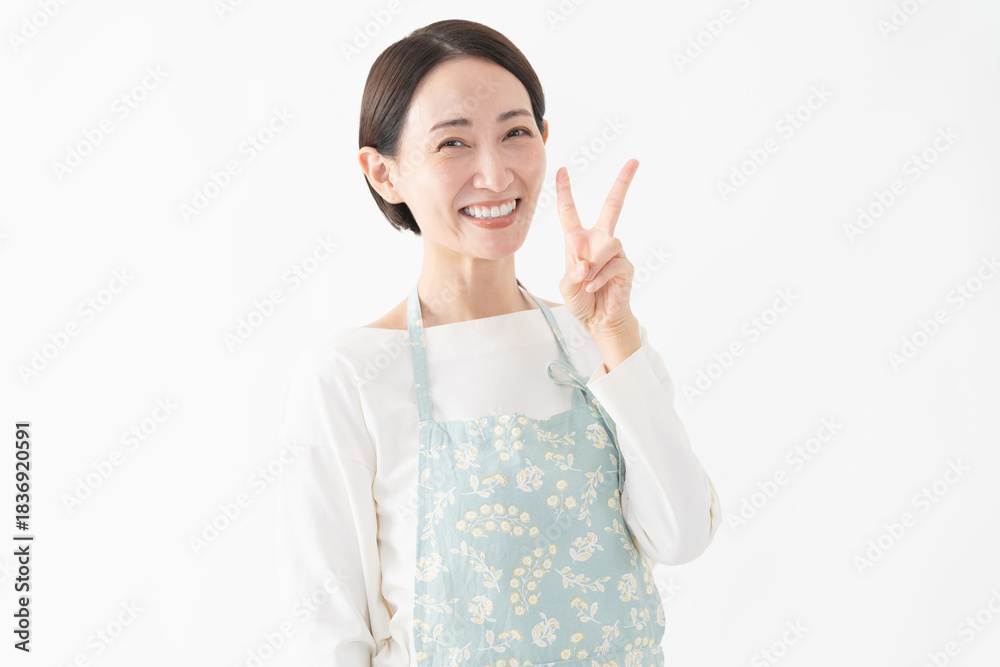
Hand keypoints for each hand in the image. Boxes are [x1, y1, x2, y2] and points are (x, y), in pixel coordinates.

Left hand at [556, 159, 639, 337]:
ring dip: (593, 264)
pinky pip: (613, 264)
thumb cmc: (581, 300)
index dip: (565, 191)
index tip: (562, 170)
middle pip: (612, 206)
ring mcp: (614, 252)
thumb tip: (585, 264)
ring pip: (607, 244)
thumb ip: (571, 274)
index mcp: (578, 240)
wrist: (599, 320)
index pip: (570, 211)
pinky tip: (593, 287)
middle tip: (634, 161)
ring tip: (587, 282)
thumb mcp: (566, 286)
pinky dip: (599, 278)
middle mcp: (598, 240)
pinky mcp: (625, 266)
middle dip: (623, 182)